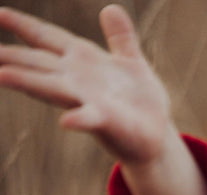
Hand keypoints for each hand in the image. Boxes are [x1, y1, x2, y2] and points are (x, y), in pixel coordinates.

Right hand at [0, 4, 171, 165]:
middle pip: (39, 63)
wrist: (157, 137)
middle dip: (12, 56)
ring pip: (52, 87)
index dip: (23, 25)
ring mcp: (89, 100)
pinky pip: (90, 119)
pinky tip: (66, 123)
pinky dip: (78, 120)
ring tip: (1, 76)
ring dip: (28, 81)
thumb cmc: (141, 102)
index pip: (47, 38)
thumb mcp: (132, 63)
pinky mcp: (107, 121)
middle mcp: (78, 80)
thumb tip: (111, 9)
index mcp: (82, 60)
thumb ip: (121, 38)